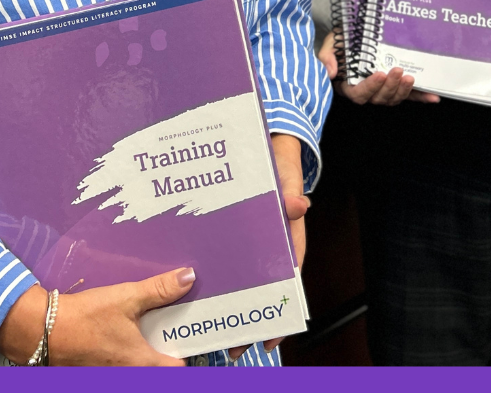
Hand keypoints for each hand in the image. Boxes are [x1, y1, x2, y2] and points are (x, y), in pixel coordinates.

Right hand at [0, 268, 194, 365]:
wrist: (43, 330)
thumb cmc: (86, 317)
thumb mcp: (126, 297)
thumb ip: (159, 290)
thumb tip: (188, 277)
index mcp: (143, 365)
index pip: (179, 369)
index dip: (186, 352)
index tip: (188, 334)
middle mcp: (130, 378)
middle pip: (160, 370)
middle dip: (166, 350)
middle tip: (169, 326)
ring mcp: (112, 379)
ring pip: (141, 369)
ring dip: (147, 352)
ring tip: (147, 327)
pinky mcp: (98, 375)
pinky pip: (122, 367)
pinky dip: (128, 355)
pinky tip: (124, 334)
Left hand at [228, 134, 305, 361]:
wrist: (268, 146)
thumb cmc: (281, 164)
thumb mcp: (287, 176)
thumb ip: (290, 192)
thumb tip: (298, 206)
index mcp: (287, 238)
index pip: (285, 280)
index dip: (277, 309)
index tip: (272, 339)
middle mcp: (269, 243)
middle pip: (259, 285)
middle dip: (246, 314)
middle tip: (231, 344)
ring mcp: (250, 237)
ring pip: (239, 273)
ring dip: (225, 296)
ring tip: (208, 323)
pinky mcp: (232, 227)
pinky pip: (223, 251)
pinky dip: (211, 268)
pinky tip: (192, 283)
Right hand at [318, 30, 439, 105]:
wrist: (354, 33)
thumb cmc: (341, 40)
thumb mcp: (331, 43)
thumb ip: (327, 56)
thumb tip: (331, 72)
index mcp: (348, 84)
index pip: (358, 94)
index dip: (370, 87)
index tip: (379, 73)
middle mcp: (366, 90)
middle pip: (378, 98)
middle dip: (390, 87)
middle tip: (398, 71)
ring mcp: (382, 89)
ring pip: (393, 99)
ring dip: (403, 91)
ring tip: (410, 78)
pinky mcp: (395, 85)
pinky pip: (408, 95)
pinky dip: (421, 97)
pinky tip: (434, 97)